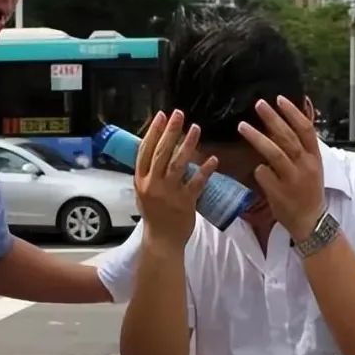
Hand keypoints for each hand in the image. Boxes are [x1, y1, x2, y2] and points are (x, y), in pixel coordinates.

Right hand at [134, 110, 217, 247]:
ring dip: (187, 145)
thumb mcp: (144, 192)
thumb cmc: (154, 215)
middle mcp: (153, 184)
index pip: (145, 151)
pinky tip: (213, 159)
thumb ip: (149, 173)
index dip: (153, 132)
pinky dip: (205, 170)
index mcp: (141, 180)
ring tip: (196, 128)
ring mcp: (169, 193)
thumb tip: (155, 150)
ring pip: (178, 164)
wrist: (162, 240)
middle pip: (161, 153)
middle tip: (179, 114)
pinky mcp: (185, 202)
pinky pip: (197, 182)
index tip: (162, 115)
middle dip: (171, 131)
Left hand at [238, 97, 324, 241]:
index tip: (279, 99)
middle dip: (272, 119)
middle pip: (288, 137)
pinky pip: (263, 174)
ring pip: (274, 153)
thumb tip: (279, 126)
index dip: (293, 113)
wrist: (310, 221)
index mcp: (315, 157)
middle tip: (258, 104)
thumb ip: (298, 149)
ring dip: (257, 137)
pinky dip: (258, 170)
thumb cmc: (308, 191)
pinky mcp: (279, 192)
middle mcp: (306, 166)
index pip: (306, 129)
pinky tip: (257, 170)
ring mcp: (293, 179)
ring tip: (242, 126)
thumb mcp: (311, 167)